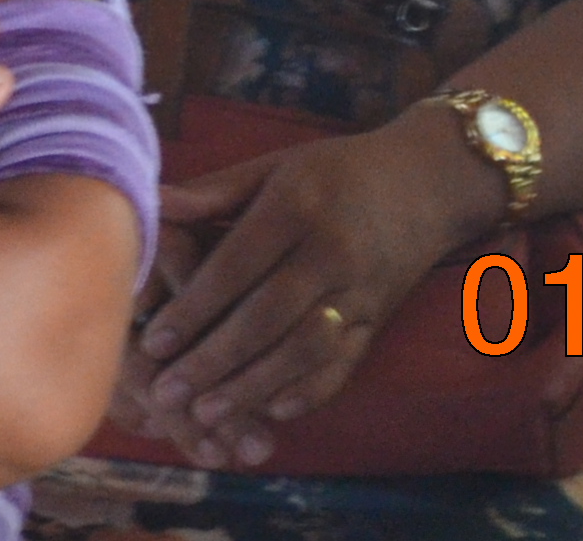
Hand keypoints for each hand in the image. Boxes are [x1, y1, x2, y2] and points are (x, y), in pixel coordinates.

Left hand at [127, 118, 490, 469]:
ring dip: (251, 387)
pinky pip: (343, 364)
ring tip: (204, 414)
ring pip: (302, 351)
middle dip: (212, 360)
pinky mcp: (379, 320)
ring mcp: (360, 291)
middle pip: (265, 317)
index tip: (152, 341)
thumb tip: (153, 204)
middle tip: (166, 393)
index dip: (193, 307)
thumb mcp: (276, 167)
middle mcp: (331, 251)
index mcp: (297, 206)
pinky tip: (270, 412)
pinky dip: (308, 393)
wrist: (430, 180)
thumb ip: (214, 191)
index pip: (236, 266)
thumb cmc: (337, 171)